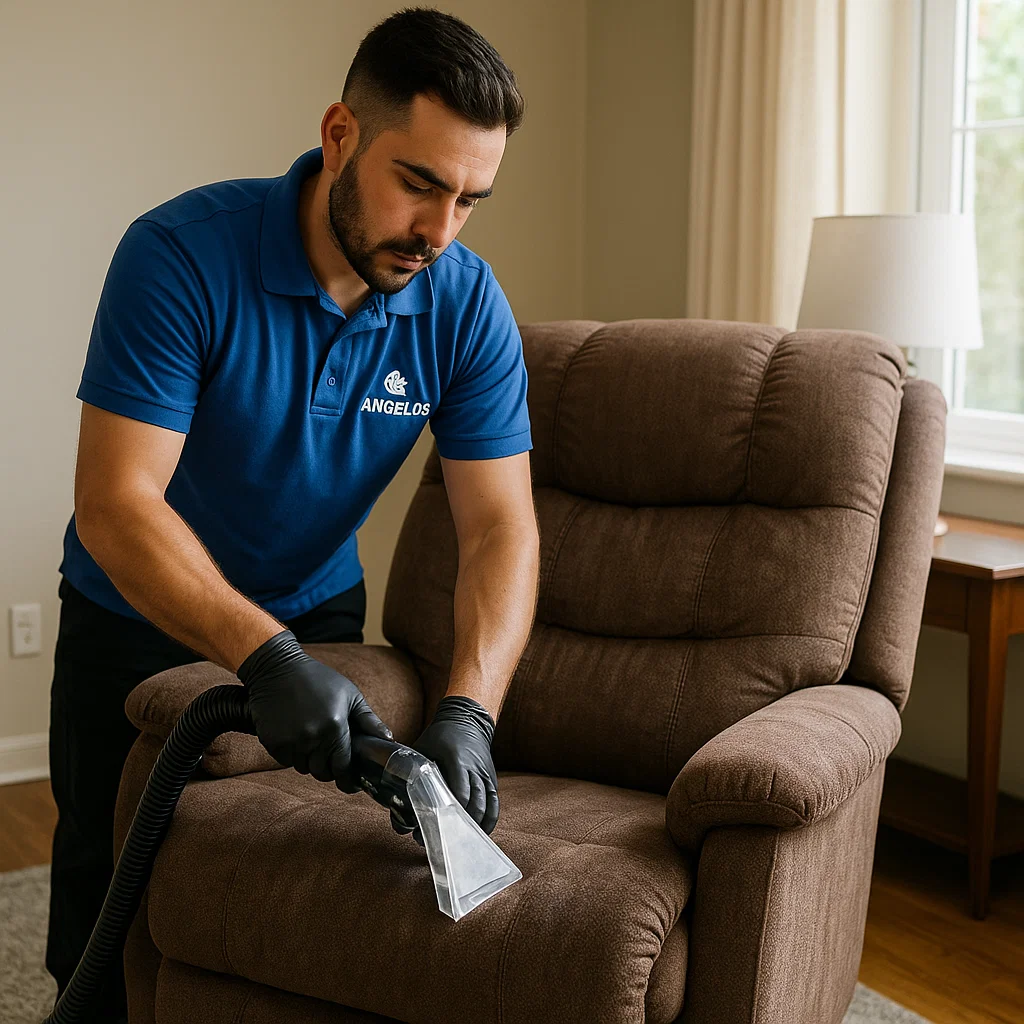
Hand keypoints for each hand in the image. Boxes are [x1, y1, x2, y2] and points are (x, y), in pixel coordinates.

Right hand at [237, 629, 391, 792]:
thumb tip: (389, 739)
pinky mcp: (273, 742)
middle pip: (323, 772)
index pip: (343, 767)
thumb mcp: (350, 695)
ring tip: (312, 739)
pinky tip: (295, 734)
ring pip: (304, 768)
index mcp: (335, 727)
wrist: (278, 669)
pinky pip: (286, 760)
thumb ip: (369, 720)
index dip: (348, 779)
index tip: (351, 782)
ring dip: (310, 760)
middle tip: (330, 755)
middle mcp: (313, 738)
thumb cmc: (318, 679)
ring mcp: (291, 741)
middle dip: (329, 768)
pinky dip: (293, 754)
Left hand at [391, 695, 497, 844]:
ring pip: (486, 808)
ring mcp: (485, 776)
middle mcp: (475, 770)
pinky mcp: (492, 781)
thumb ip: (412, 773)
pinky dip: (488, 822)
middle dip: (455, 827)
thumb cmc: (440, 736)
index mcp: (457, 761)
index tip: (428, 829)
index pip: (458, 794)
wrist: (468, 719)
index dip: (445, 815)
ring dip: (471, 828)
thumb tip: (396, 804)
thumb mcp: (422, 749)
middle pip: (472, 806)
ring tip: (455, 843)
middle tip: (436, 840)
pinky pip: (494, 805)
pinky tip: (477, 834)